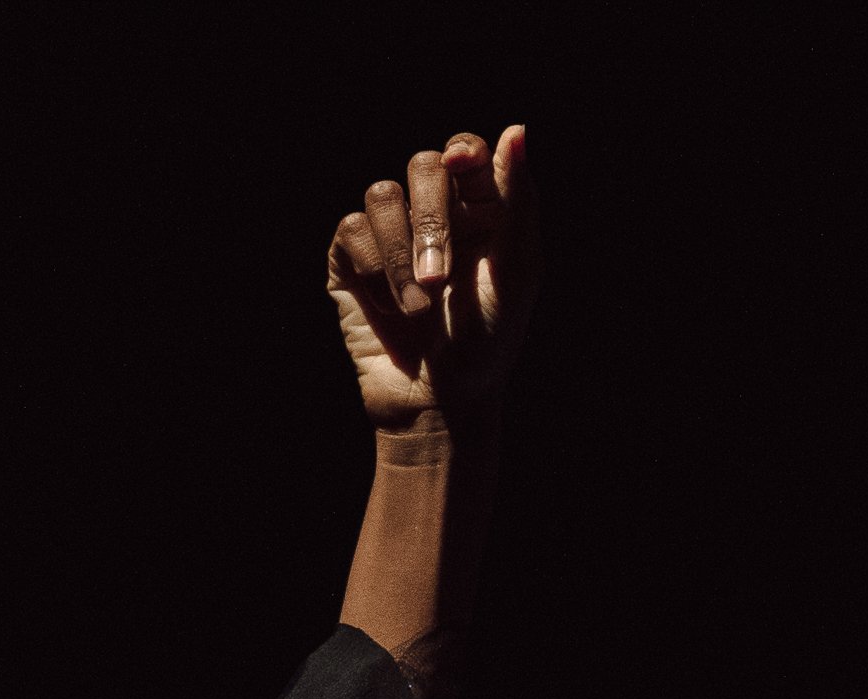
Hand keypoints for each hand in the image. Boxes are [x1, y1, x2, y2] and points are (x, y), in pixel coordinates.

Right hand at [329, 124, 530, 428]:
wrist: (438, 399)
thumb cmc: (487, 341)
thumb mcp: (517, 272)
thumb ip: (518, 200)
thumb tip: (518, 129)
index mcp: (480, 211)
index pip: (467, 155)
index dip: (465, 153)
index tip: (464, 165)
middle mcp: (433, 214)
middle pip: (423, 166)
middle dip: (431, 220)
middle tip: (439, 278)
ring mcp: (389, 233)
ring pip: (382, 194)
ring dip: (401, 255)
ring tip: (421, 306)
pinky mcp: (349, 257)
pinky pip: (351, 230)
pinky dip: (374, 272)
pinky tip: (389, 307)